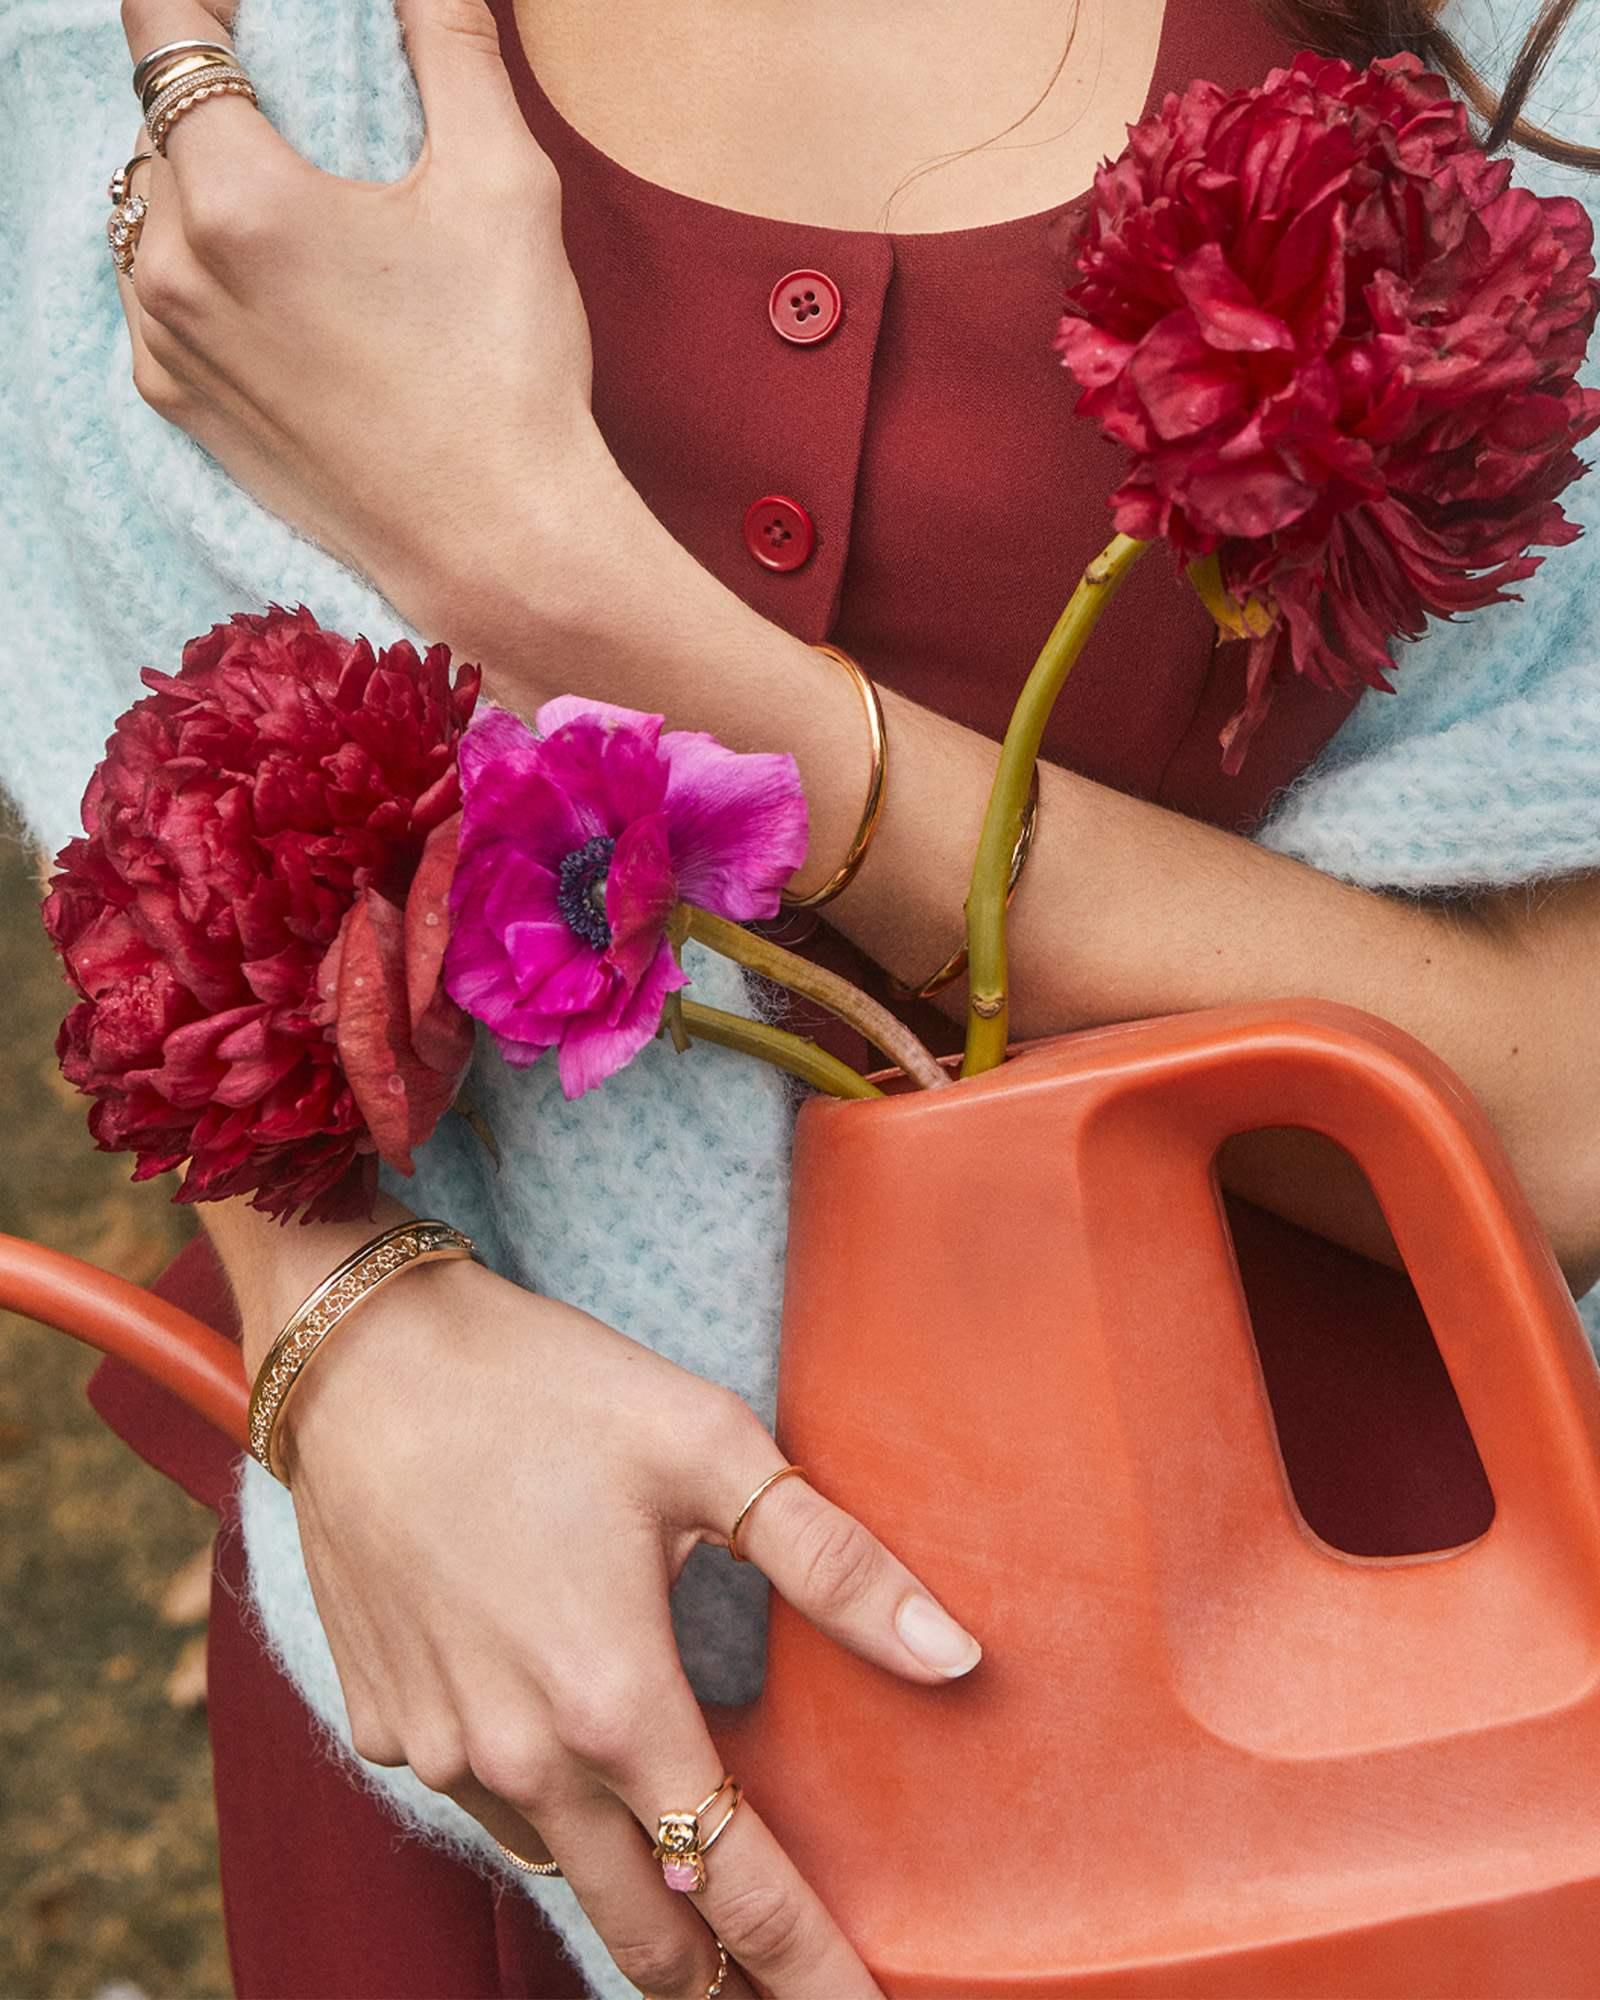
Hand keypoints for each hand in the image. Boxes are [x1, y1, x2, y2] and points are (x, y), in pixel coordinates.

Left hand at [114, 0, 606, 618]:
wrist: (499, 545)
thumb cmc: (507, 373)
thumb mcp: (502, 183)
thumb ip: (451, 48)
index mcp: (237, 197)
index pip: (163, 26)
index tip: (250, 8)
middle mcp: (171, 268)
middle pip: (158, 121)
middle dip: (218, 93)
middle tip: (302, 108)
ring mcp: (166, 346)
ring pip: (148, 211)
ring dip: (201, 182)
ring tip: (292, 202)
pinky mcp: (183, 409)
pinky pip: (154, 299)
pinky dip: (197, 268)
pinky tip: (276, 288)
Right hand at [250, 1252, 982, 1999]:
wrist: (363, 1357)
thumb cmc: (546, 1388)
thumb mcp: (709, 1451)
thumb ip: (835, 1568)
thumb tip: (955, 1656)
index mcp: (615, 1703)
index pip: (737, 1889)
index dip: (806, 1966)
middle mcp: (518, 1757)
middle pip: (639, 1930)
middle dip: (713, 1978)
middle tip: (772, 1980)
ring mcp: (435, 1749)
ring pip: (552, 1863)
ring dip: (621, 1878)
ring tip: (677, 1853)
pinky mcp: (379, 1721)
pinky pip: (473, 1797)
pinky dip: (530, 1798)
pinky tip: (553, 1736)